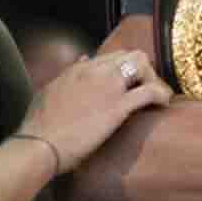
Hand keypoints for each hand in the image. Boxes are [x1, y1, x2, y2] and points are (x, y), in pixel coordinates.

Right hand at [17, 50, 173, 173]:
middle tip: (145, 88)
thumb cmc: (39, 125)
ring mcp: (108, 86)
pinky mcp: (118, 106)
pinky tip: (163, 103)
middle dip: (143, 70)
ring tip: (155, 96)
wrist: (38, 145)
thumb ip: (68, 74)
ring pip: (143, 64)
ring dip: (153, 78)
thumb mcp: (49, 91)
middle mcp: (96, 71)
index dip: (126, 68)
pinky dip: (161, 94)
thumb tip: (83, 59)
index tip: (130, 82)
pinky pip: (150, 91)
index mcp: (79, 68)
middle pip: (132, 55)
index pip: (113, 56)